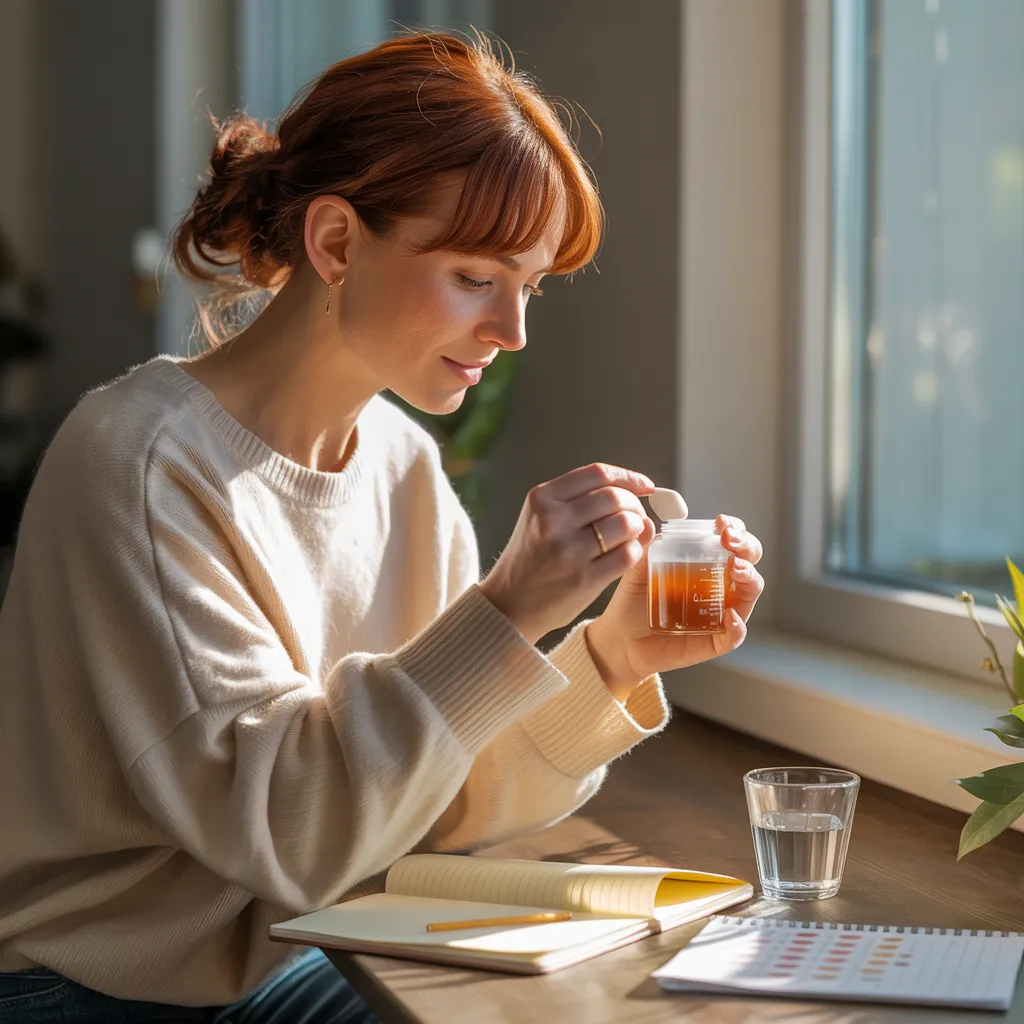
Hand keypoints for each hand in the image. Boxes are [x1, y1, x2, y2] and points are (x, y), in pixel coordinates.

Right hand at [479, 463, 655, 643]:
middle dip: (634, 505)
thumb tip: (635, 490)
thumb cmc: (532, 557)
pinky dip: (635, 551)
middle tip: (634, 516)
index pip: (597, 474)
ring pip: (625, 523)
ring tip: (629, 535)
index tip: (644, 486)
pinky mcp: (583, 579)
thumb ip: (577, 499)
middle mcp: (553, 521)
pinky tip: (625, 554)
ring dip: (636, 528)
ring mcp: (568, 551)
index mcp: (542, 499)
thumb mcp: (540, 517)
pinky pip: (627, 555)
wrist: (509, 603)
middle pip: (614, 497)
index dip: (628, 477)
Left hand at [586, 514, 764, 699]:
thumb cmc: (634, 602)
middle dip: (746, 546)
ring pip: (749, 594)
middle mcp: (719, 586)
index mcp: (705, 564)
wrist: (622, 640)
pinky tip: (728, 616)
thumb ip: (644, 549)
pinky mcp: (714, 641)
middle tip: (729, 541)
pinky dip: (737, 626)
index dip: (734, 528)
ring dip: (750, 578)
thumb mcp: (636, 572)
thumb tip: (648, 524)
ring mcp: (720, 613)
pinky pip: (735, 635)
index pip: (731, 541)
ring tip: (736, 569)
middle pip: (749, 561)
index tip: (721, 523)